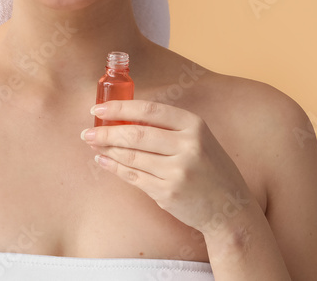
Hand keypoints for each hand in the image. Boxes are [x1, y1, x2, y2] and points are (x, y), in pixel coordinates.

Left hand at [81, 99, 255, 236]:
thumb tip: (124, 117)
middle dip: (106, 131)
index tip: (98, 109)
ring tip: (93, 144)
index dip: (120, 108)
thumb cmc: (209, 169)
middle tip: (87, 131)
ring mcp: (178, 171)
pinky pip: (134, 177)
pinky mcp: (169, 193)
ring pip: (132, 156)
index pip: (150, 110)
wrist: (229, 208)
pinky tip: (104, 161)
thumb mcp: (198, 139)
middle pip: (136, 134)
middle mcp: (188, 146)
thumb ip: (168, 128)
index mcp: (194, 125)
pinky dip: (115, 168)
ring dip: (107, 149)